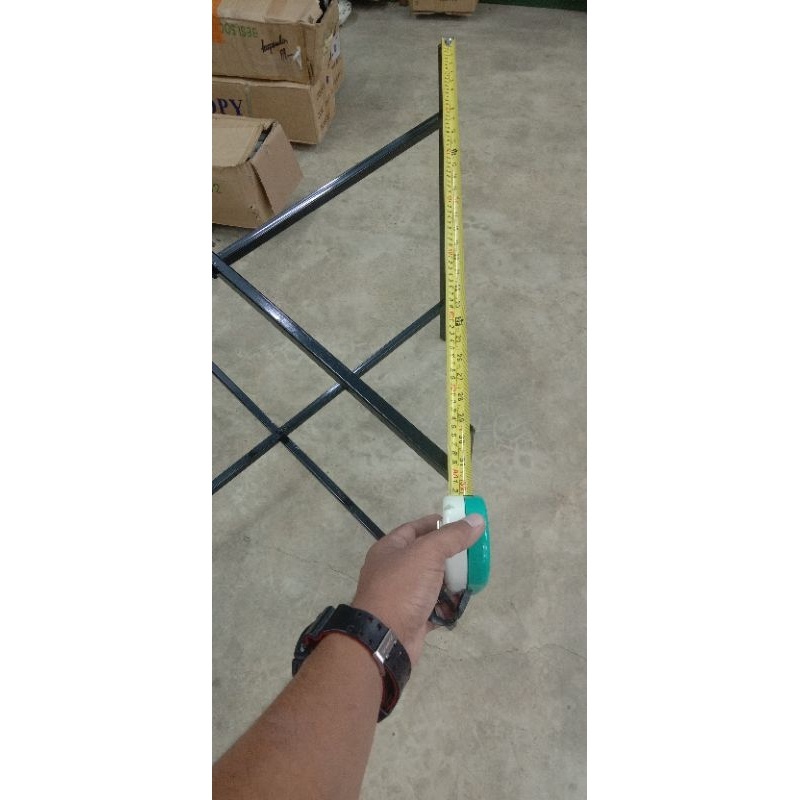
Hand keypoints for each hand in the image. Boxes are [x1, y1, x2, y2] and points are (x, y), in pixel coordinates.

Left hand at [351, 512, 485, 666]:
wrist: (384, 638)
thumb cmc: (402, 588)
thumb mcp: (428, 553)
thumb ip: (453, 536)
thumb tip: (477, 520)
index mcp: (390, 548)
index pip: (416, 528)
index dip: (439, 523)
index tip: (463, 524)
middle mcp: (394, 569)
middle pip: (427, 556)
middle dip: (451, 556)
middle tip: (473, 554)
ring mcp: (403, 595)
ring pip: (433, 582)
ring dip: (452, 582)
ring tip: (472, 578)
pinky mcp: (413, 617)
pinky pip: (434, 606)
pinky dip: (447, 605)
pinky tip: (461, 603)